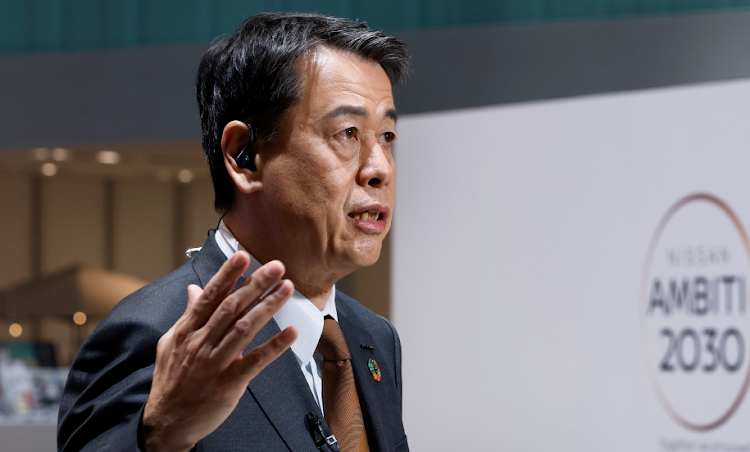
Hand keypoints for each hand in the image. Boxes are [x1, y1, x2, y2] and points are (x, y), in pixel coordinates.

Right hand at [142, 251, 297, 451]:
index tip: (243, 256)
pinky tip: (291, 332)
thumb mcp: (170, 344)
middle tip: (276, 266)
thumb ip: (186, 316)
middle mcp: (200, 343)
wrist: (167, 423)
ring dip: (268, 307)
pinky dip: (274, 346)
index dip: (227, 275)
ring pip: (244, 329)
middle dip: (255, 284)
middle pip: (231, 307)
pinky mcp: (229, 384)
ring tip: (287, 289)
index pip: (210, 296)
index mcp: (186, 331)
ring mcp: (215, 363)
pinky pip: (255, 361)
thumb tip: (194, 290)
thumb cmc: (171, 382)